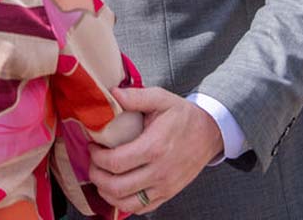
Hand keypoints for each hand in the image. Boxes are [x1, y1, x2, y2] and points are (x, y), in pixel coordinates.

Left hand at [88, 87, 223, 214]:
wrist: (210, 132)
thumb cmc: (184, 115)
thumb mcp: (161, 98)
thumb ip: (136, 96)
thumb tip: (112, 94)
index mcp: (154, 147)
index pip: (115, 162)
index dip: (97, 157)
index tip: (93, 146)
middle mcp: (159, 171)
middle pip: (117, 186)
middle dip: (96, 176)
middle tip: (92, 162)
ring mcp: (165, 186)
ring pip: (126, 202)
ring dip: (106, 192)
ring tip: (101, 177)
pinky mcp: (168, 194)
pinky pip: (141, 208)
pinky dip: (124, 202)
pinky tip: (117, 189)